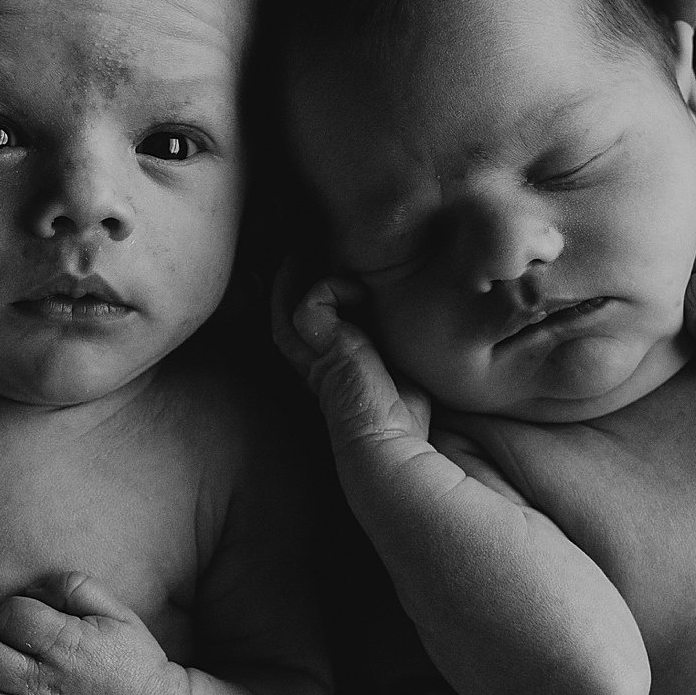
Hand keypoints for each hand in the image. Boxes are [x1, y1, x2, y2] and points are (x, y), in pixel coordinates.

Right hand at [270, 265, 431, 452]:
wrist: (391, 446)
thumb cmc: (402, 421)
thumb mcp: (397, 375)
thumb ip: (391, 351)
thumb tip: (412, 321)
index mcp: (330, 372)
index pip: (307, 333)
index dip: (309, 302)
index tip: (322, 271)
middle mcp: (316, 364)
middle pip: (284, 316)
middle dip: (288, 282)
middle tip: (299, 250)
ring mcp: (315, 357)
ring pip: (286, 308)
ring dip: (297, 276)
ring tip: (306, 249)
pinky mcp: (324, 350)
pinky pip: (312, 303)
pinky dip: (332, 288)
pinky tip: (360, 292)